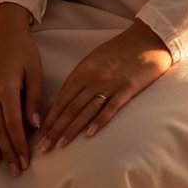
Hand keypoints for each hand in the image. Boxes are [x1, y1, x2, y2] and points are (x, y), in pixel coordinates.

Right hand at [0, 2, 41, 176]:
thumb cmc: (24, 51)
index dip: (19, 144)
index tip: (26, 161)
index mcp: (6, 88)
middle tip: (16, 170)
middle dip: (8, 152)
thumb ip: (34, 99)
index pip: (13, 124)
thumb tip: (35, 126)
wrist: (4, 33)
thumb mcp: (35, 71)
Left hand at [38, 19, 171, 152]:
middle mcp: (94, 77)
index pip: (61, 98)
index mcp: (83, 69)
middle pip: (70, 107)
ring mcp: (111, 84)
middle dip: (55, 128)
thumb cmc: (119, 50)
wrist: (147, 39)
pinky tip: (89, 135)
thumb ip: (79, 78)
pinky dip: (99, 121)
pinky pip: (111, 107)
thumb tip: (62, 100)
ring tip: (60, 145)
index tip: (39, 134)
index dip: (49, 118)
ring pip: (86, 110)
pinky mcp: (128, 89)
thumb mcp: (94, 59)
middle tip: (43, 147)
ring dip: (71, 129)